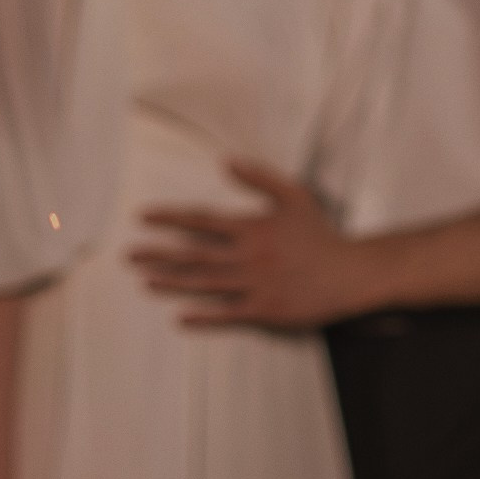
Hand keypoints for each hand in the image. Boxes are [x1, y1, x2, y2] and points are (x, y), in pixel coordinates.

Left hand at [130, 162, 373, 328]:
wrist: (351, 273)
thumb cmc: (321, 234)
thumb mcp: (294, 195)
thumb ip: (259, 177)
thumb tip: (225, 161)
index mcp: (251, 228)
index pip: (200, 221)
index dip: (168, 218)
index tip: (141, 217)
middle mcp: (248, 257)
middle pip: (193, 254)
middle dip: (158, 253)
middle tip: (129, 255)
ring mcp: (255, 285)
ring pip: (204, 284)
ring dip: (172, 282)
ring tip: (144, 280)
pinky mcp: (265, 311)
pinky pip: (227, 314)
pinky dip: (203, 316)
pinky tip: (180, 317)